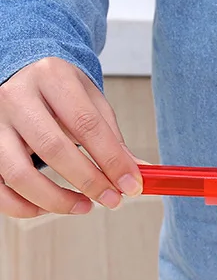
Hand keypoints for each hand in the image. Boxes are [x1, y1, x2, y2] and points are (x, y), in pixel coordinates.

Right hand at [0, 57, 141, 218]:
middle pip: (53, 148)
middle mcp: (16, 96)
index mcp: (51, 77)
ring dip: (56, 200)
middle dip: (90, 181)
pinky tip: (48, 208)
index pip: (86, 124)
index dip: (112, 160)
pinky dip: (23, 206)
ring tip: (84, 206)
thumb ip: (112, 138)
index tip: (132, 185)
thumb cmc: (57, 90)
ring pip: (19, 174)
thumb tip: (137, 174)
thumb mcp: (90, 101)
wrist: (17, 71)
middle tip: (112, 199)